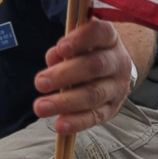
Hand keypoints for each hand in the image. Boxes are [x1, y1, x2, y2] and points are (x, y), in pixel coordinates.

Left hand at [33, 18, 132, 134]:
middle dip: (65, 74)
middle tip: (40, 82)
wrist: (115, 70)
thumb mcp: (79, 42)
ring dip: (65, 102)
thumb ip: (65, 48)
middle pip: (94, 66)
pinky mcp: (112, 108)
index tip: (60, 48)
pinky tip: (60, 125)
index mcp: (110, 38)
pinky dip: (77, 122)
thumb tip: (54, 57)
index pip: (99, 33)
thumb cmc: (89, 52)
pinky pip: (95, 116)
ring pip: (93, 94)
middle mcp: (117, 61)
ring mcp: (117, 87)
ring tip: (41, 107)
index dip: (80, 40)